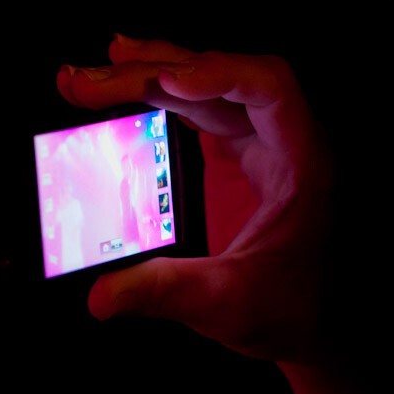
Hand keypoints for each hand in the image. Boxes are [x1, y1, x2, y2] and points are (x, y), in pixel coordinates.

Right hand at [58, 34, 330, 361]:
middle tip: (89, 83)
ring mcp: (258, 145)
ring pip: (205, 89)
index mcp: (300, 163)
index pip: (270, 89)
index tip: (168, 82)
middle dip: (155, 72)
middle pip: (222, 80)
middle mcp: (282, 141)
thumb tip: (101, 295)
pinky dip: (158, 94)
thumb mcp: (227, 304)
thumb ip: (167, 293)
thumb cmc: (287, 307)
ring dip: (148, 77)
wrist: (304, 320)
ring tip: (90, 77)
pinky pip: (198, 109)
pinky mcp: (235, 155)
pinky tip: (123, 84)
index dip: (220, 74)